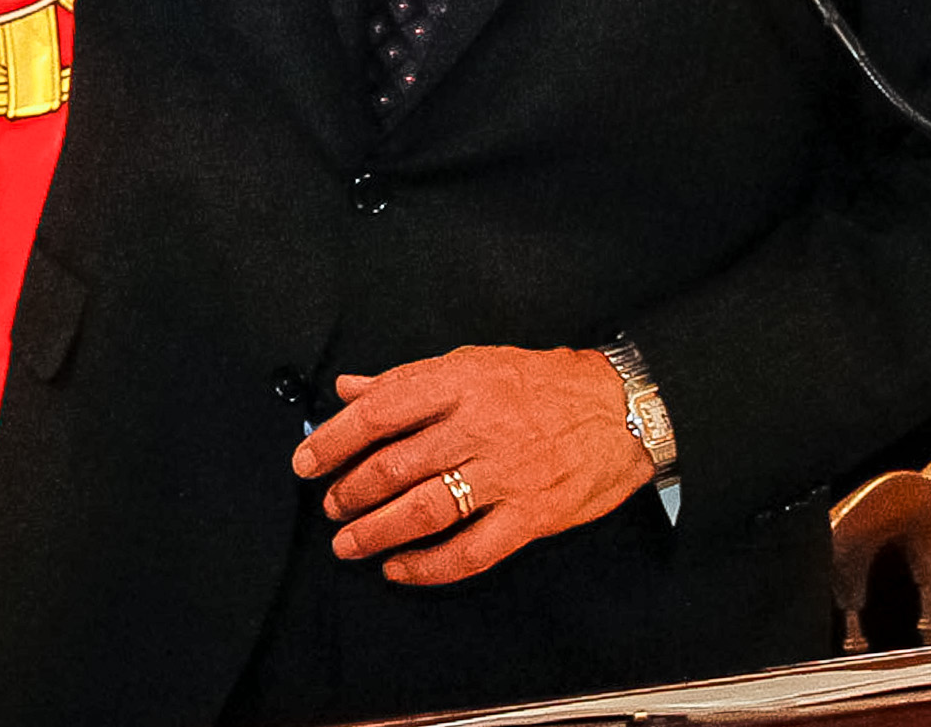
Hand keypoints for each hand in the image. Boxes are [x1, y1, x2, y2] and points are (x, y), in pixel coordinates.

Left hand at [291, 346, 652, 585]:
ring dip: (377, 532)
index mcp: (457, 384)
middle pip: (394, 466)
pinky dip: (430, 566)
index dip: (333, 440)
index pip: (377, 413)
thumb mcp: (472, 362)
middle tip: (329, 506)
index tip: (305, 461)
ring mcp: (505, 475)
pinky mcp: (532, 516)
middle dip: (350, 492)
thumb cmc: (545, 383)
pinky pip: (472, 550)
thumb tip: (349, 388)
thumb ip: (406, 379)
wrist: (624, 409)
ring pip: (425, 510)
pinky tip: (401, 569)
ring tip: (349, 543)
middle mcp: (477, 429)